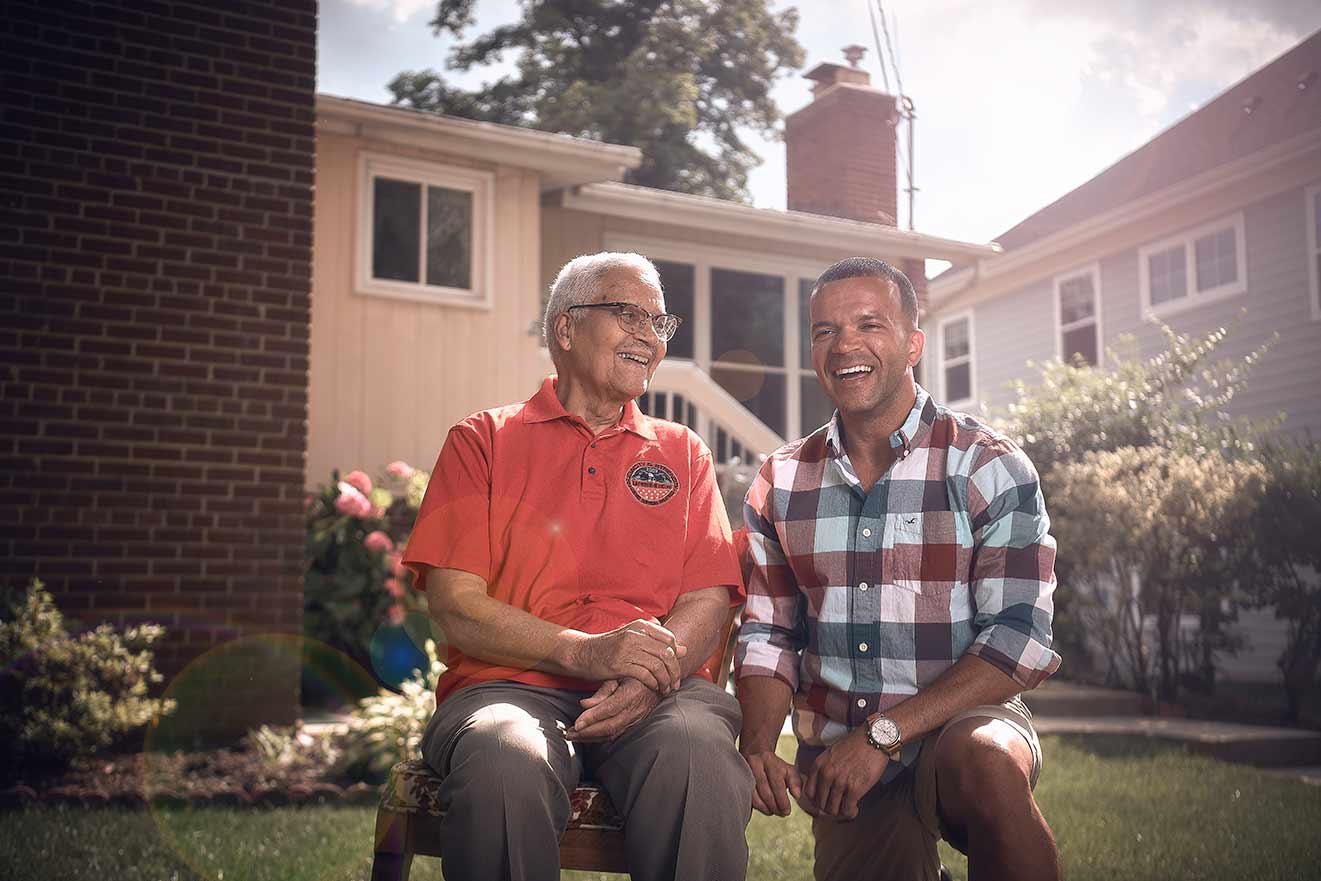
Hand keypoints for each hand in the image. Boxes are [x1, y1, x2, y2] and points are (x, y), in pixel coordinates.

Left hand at [566, 677, 659, 741]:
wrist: (659, 680)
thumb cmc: (636, 673)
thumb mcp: (620, 674)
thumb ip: (603, 690)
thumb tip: (584, 704)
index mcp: (632, 693)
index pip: (610, 709)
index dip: (593, 717)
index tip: (577, 723)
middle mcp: (635, 709)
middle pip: (610, 726)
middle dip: (588, 732)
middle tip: (569, 733)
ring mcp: (636, 719)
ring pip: (612, 733)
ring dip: (591, 737)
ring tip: (574, 736)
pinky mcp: (634, 724)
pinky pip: (616, 734)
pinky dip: (600, 737)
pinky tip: (587, 737)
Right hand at [567, 618, 685, 693]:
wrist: (582, 652)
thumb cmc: (609, 647)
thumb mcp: (633, 639)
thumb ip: (657, 643)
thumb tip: (684, 649)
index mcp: (640, 625)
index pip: (669, 640)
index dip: (676, 656)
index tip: (675, 669)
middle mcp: (635, 634)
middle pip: (666, 654)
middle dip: (674, 671)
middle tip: (675, 684)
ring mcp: (627, 649)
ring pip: (657, 666)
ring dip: (665, 680)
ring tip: (666, 689)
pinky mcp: (619, 664)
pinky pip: (645, 675)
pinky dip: (653, 683)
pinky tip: (654, 688)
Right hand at [741, 748, 802, 816]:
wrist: (755, 754)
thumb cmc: (776, 767)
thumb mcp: (788, 770)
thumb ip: (796, 782)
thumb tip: (797, 796)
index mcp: (769, 760)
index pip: (776, 783)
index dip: (783, 800)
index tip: (787, 811)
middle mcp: (754, 763)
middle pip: (764, 790)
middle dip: (774, 806)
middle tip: (781, 814)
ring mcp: (744, 771)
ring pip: (754, 796)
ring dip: (765, 808)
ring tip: (773, 812)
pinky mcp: (738, 780)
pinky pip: (747, 797)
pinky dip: (757, 806)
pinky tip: (764, 809)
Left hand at [802, 728, 888, 819]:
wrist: (874, 738)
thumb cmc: (854, 746)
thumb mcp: (831, 753)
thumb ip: (824, 769)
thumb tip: (821, 789)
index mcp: (818, 765)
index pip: (809, 793)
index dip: (817, 801)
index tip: (826, 801)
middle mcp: (826, 774)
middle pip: (820, 804)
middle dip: (829, 808)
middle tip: (839, 807)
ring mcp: (840, 782)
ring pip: (832, 809)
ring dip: (840, 812)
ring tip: (848, 808)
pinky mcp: (855, 788)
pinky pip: (847, 809)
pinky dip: (850, 812)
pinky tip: (855, 808)